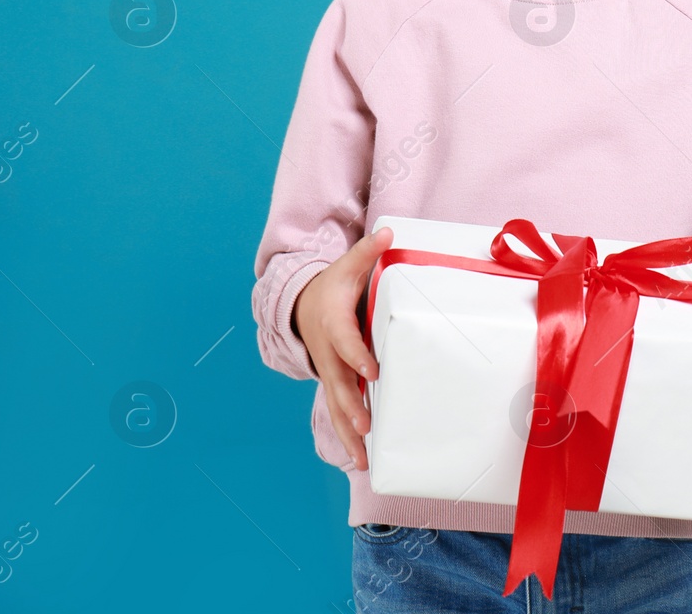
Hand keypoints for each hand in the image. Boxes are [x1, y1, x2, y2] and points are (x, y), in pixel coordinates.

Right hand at [293, 227, 394, 470]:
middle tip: (366, 426)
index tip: (373, 372)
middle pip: (339, 384)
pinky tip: (361, 458)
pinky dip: (347, 434)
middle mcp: (329, 353)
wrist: (301, 305)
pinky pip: (338, 411)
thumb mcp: (347, 265)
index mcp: (333, 324)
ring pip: (336, 406)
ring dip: (348, 433)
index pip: (346, 342)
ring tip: (362, 459)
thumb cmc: (332, 286)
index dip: (357, 356)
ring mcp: (329, 372)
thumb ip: (368, 251)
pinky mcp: (334, 383)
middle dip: (351, 407)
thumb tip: (389, 231)